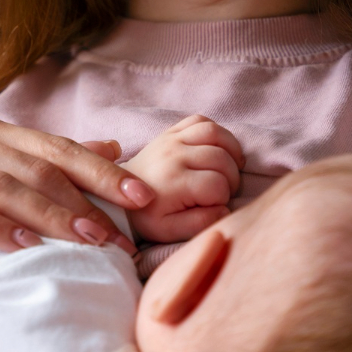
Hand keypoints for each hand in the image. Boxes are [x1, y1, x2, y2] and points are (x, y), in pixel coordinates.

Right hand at [0, 115, 154, 309]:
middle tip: (131, 227)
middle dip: (90, 196)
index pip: (55, 148)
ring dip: (54, 215)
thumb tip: (109, 150)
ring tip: (93, 241)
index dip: (103, 172)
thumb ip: (35, 165)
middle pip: (38, 165)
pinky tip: (27, 248)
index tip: (146, 198)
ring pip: (5, 188)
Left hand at [123, 115, 243, 242]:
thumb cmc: (148, 216)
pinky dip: (216, 133)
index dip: (224, 198)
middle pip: (221, 157)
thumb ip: (200, 223)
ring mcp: (171, 139)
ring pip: (215, 132)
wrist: (119, 195)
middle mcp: (174, 155)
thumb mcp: (170, 230)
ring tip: (229, 167)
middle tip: (225, 189)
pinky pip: (200, 120)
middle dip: (232, 177)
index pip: (218, 185)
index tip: (214, 205)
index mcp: (174, 181)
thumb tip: (225, 209)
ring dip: (230, 150)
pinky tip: (218, 150)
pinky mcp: (170, 131)